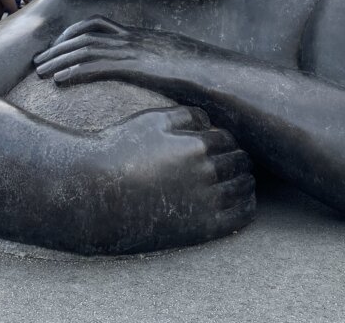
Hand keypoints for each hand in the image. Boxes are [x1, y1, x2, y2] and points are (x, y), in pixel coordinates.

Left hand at [34, 15, 212, 87]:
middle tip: (38, 63)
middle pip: (84, 34)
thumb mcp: (175, 64)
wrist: (219, 75)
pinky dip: (74, 72)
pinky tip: (60, 83)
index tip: (57, 50)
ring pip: (85, 49)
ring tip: (41, 73)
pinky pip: (98, 67)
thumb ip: (159, 66)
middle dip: (57, 48)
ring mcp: (134, 51)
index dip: (72, 35)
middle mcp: (133, 38)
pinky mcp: (136, 67)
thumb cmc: (203, 75)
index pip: (97, 25)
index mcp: (139, 36)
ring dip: (59, 60)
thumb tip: (154, 77)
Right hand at [87, 105, 255, 251]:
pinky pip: (240, 216)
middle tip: (237, 160)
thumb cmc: (121, 151)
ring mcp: (207, 202)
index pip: (228, 139)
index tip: (222, 144)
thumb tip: (209, 120)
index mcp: (197, 144)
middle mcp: (207, 172)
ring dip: (246, 181)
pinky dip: (247, 206)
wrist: (97, 194)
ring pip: (244, 187)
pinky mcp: (203, 228)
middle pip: (239, 162)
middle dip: (239, 159)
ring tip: (242, 179)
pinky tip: (244, 201)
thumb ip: (186, 115)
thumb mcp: (151, 120)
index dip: (226, 140)